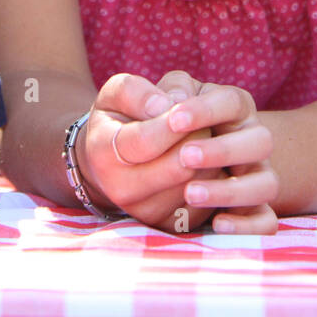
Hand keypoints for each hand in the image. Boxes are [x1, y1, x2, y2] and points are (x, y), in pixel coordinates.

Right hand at [74, 72, 223, 232]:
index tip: (187, 105)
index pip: (147, 141)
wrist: (109, 161)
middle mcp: (121, 189)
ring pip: (198, 182)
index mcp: (104, 153)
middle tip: (198, 121)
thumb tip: (166, 105)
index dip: (174, 121)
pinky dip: (212, 178)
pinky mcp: (168, 224)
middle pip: (180, 166)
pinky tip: (203, 161)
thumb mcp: (117, 93)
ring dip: (209, 156)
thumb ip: (139, 92)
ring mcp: (145, 212)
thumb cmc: (118, 118)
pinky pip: (206, 202)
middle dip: (197, 136)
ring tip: (199, 139)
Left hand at [150, 70, 278, 235]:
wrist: (168, 154)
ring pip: (266, 184)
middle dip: (222, 151)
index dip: (206, 110)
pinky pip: (265, 223)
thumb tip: (168, 103)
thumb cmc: (166, 121)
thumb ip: (161, 91)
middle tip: (185, 156)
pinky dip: (247, 226)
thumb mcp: (162, 96)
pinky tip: (216, 224)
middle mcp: (251, 141)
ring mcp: (254, 176)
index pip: (231, 102)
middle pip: (261, 141)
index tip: (173, 119)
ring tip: (191, 193)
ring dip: (231, 190)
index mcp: (234, 108)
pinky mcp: (251, 210)